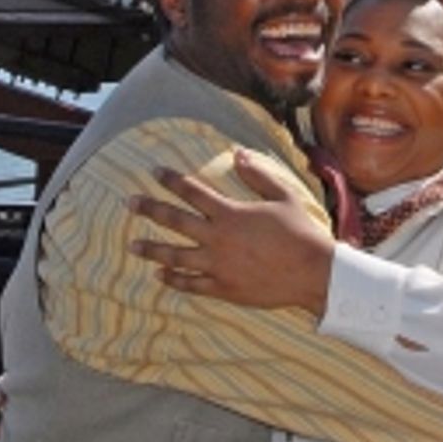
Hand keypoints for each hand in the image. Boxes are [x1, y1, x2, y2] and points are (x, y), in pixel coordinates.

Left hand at [129, 148, 335, 313]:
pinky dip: (174, 279)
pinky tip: (160, 275)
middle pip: (174, 220)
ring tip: (131, 245)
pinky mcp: (224, 288)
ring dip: (151, 249)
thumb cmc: (300, 232)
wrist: (313, 272)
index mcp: (230, 213)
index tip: (154, 172)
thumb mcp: (283, 195)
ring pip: (175, 256)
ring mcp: (218, 265)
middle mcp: (218, 238)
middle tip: (129, 202)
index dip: (172, 180)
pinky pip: (192, 284)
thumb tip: (237, 153)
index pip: (193, 191)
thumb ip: (257, 175)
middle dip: (149, 209)